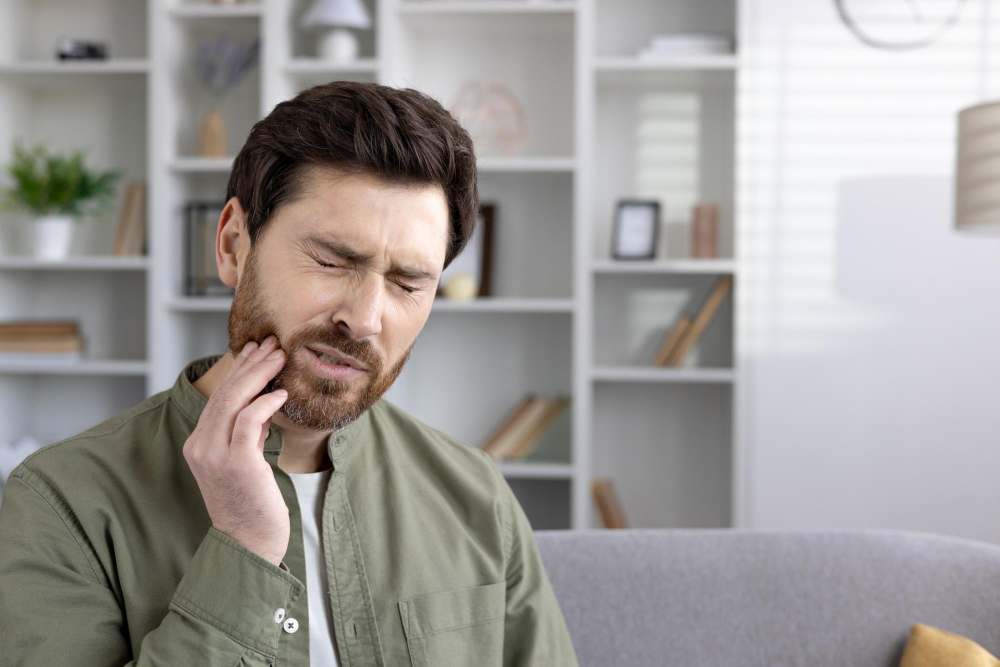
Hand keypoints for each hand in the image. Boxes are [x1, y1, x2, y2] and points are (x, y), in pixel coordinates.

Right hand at [183, 335, 289, 566]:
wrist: (249, 544)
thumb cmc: (252, 504)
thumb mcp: (245, 462)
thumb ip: (247, 434)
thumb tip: (265, 403)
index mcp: (199, 444)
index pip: (218, 397)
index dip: (238, 369)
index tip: (256, 349)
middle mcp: (201, 446)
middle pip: (225, 393)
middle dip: (250, 363)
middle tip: (272, 343)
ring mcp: (216, 455)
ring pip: (234, 401)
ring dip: (259, 374)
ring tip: (280, 356)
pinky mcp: (237, 463)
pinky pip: (249, 421)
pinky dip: (265, 403)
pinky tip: (281, 394)